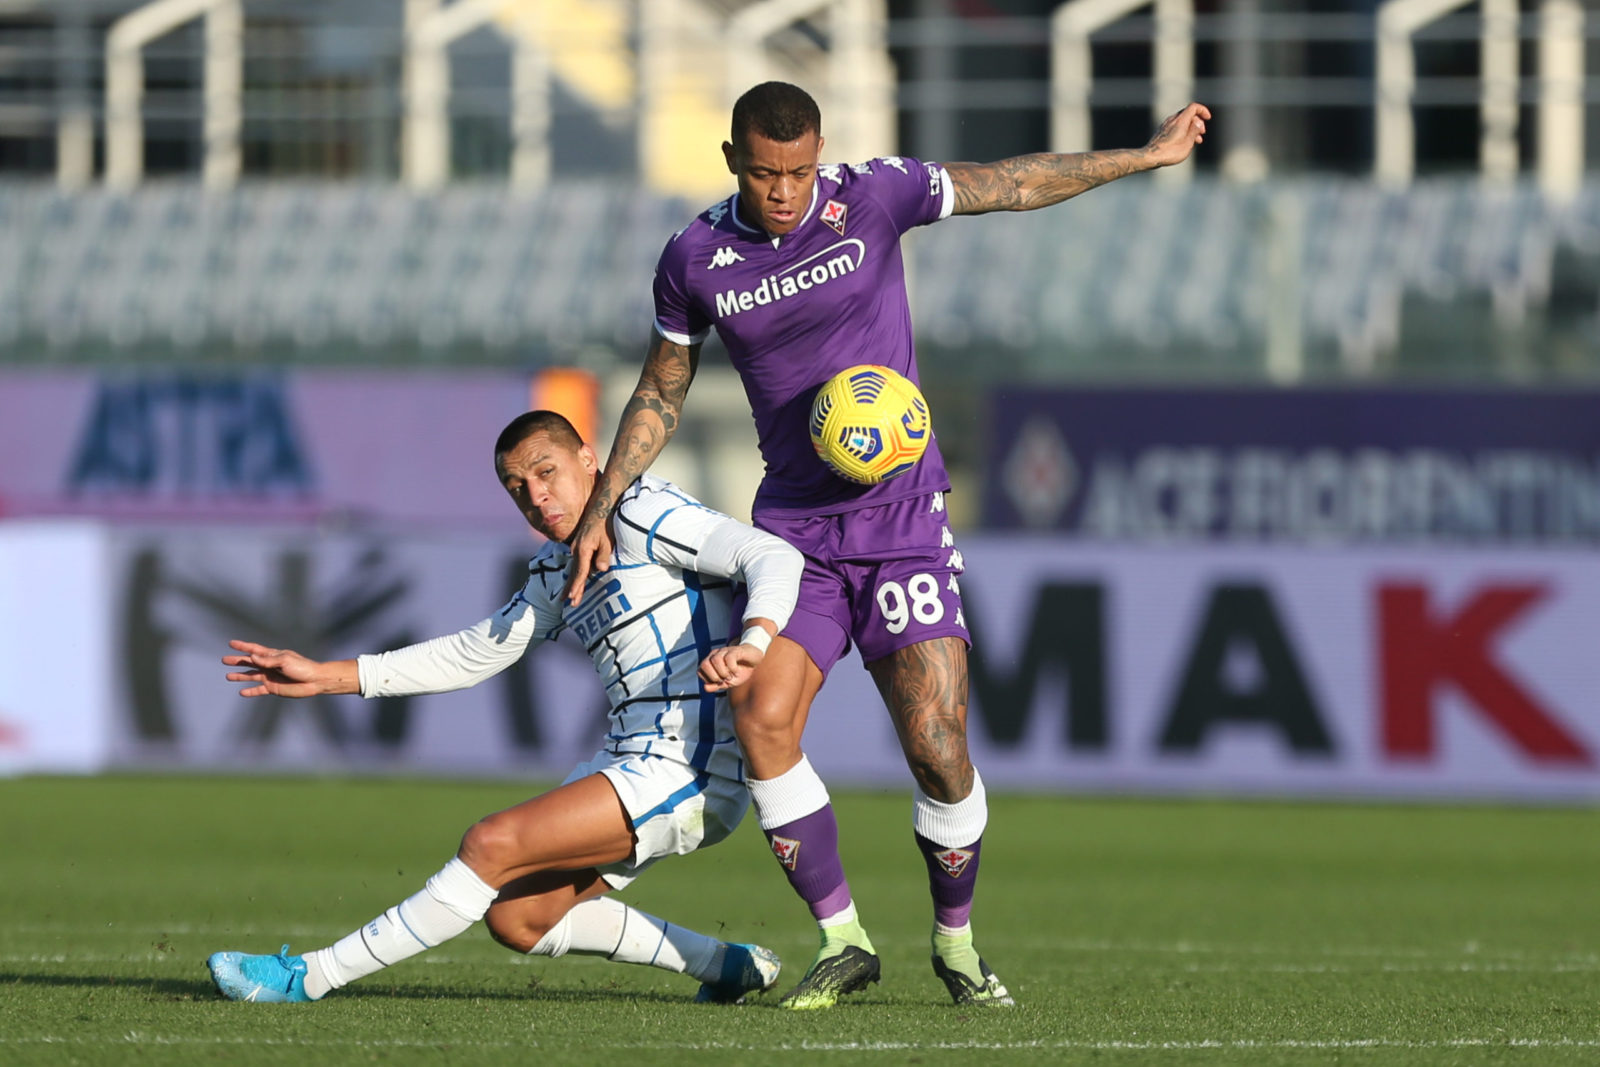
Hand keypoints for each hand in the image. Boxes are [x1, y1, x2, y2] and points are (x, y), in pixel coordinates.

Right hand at [222, 639, 350, 697]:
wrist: (314, 681)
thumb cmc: (302, 667)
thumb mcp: (285, 661)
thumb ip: (267, 660)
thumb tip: (251, 656)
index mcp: (273, 656)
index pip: (254, 649)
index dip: (243, 646)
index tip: (231, 643)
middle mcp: (269, 666)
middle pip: (250, 662)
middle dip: (237, 661)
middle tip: (224, 660)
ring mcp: (270, 677)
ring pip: (251, 676)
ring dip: (240, 676)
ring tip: (228, 677)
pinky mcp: (273, 688)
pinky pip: (258, 690)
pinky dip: (250, 691)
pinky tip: (242, 692)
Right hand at [563, 511, 614, 604]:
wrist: (601, 507)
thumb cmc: (606, 524)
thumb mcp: (607, 540)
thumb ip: (604, 555)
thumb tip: (601, 569)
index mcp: (583, 550)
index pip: (580, 572)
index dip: (576, 586)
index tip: (571, 597)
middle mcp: (577, 550)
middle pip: (573, 573)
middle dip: (571, 589)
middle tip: (567, 603)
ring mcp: (577, 548)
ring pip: (573, 569)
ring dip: (571, 583)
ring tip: (567, 596)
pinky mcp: (580, 546)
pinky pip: (576, 564)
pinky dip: (575, 574)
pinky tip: (574, 580)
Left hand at [698, 643, 764, 692]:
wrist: (754, 660)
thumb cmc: (740, 670)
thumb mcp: (728, 682)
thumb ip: (716, 685)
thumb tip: (705, 688)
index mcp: (710, 662)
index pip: (700, 670)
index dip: (708, 679)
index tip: (718, 682)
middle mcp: (715, 655)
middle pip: (704, 664)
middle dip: (713, 676)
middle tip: (724, 679)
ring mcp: (725, 651)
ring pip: (715, 660)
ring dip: (723, 672)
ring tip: (731, 675)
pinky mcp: (735, 650)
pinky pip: (728, 658)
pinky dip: (732, 668)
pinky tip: (736, 671)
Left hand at [1144, 102, 1209, 167]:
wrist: (1150, 157)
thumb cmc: (1170, 152)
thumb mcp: (1187, 143)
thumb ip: (1194, 131)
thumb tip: (1198, 122)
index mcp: (1180, 120)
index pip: (1194, 107)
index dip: (1203, 110)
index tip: (1208, 118)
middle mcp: (1172, 119)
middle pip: (1189, 113)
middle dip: (1198, 121)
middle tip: (1202, 133)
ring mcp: (1166, 124)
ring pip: (1182, 121)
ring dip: (1192, 128)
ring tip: (1198, 140)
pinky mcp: (1162, 130)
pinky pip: (1176, 126)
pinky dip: (1184, 130)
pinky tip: (1186, 141)